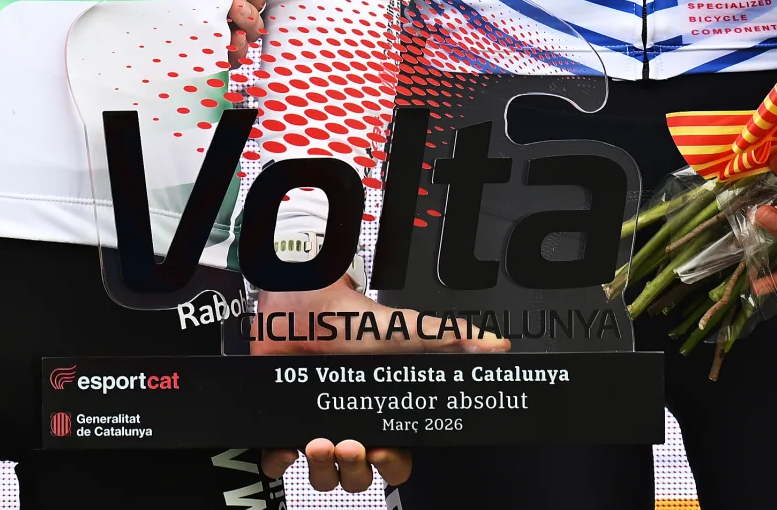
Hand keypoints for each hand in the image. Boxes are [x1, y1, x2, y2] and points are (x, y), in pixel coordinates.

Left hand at [252, 274, 509, 492]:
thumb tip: (496, 345)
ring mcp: (316, 424)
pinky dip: (279, 460)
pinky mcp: (283, 421)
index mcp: (381, 412)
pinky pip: (280, 460)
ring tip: (319, 441)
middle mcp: (351, 423)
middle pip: (361, 476)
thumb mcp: (402, 330)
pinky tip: (286, 447)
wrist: (298, 301)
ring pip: (325, 475)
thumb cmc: (349, 317)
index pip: (395, 460)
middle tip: (351, 445)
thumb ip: (448, 339)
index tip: (382, 451)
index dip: (391, 466)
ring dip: (323, 469)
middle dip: (356, 471)